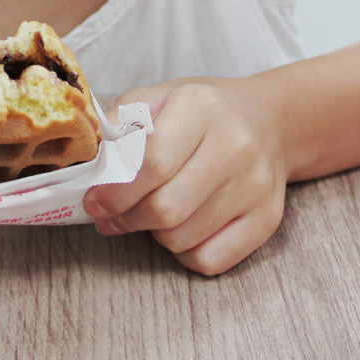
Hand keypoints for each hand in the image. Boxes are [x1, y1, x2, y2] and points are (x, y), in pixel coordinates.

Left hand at [81, 81, 286, 274]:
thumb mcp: (158, 99)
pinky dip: (184, 253)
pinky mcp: (267, 219)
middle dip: (127, 218)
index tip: (94, 201)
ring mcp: (256, 186)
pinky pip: (209, 260)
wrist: (269, 122)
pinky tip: (184, 228)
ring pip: (182, 238)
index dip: (115, 191)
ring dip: (154, 233)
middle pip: (165, 209)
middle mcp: (236, 146)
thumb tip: (91, 168)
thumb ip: (119, 126)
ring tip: (153, 212)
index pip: (153, 163)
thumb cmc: (202, 114)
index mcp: (202, 108)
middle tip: (113, 215)